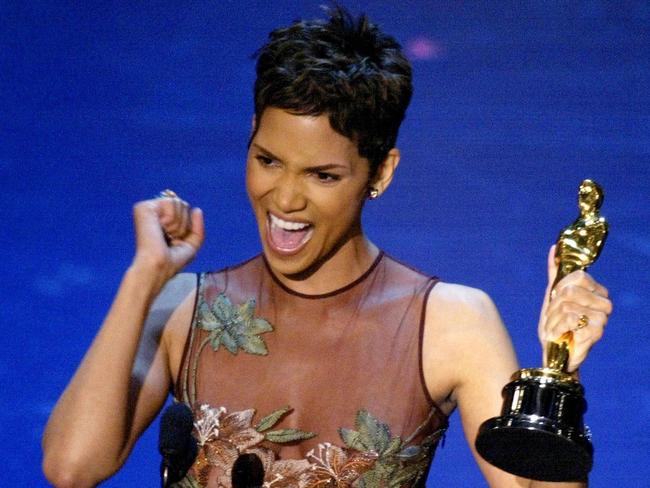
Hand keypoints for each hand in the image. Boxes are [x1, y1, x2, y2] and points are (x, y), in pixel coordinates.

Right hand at [131, 193, 204, 288]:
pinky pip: (172, 202)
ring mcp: (148, 209)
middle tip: (169, 238)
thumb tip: (197, 209)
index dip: (186, 228)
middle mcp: (154, 213)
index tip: (173, 241)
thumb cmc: (171, 261)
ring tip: (164, 234)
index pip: (185, 211)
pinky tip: (160, 228)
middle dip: (183, 225)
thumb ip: (197, 227)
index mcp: (162, 221)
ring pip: (179, 203)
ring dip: (177, 224)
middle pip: (183, 205)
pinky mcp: (144, 207)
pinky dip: (172, 219)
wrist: (158, 267)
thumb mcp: (191, 245)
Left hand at [538, 246, 612, 371]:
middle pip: (570, 291)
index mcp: (596, 292)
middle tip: (554, 318)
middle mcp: (604, 303)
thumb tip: (554, 247)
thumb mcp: (551, 295)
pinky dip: (557, 328)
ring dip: (552, 319)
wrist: (554, 352)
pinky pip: (569, 319)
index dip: (560, 288)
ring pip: (566, 306)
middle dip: (553, 306)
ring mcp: (602, 318)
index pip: (579, 276)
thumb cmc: (555, 324)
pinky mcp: (597, 332)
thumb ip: (555, 272)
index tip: (556, 300)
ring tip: (556, 328)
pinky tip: (560, 335)